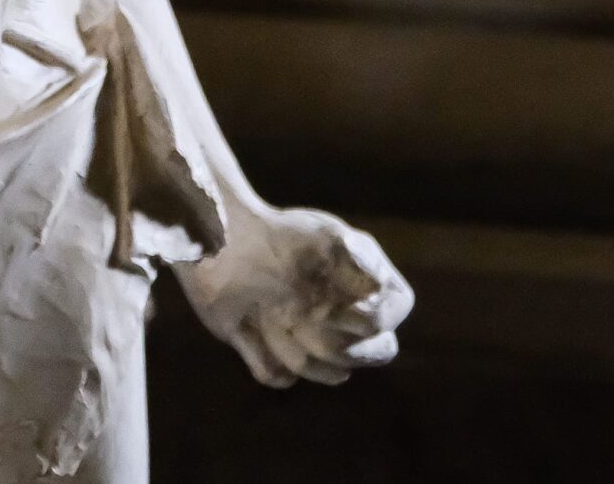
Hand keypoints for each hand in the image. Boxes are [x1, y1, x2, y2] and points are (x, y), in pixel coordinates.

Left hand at [179, 206, 412, 387]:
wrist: (218, 240)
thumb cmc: (275, 234)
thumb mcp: (326, 239)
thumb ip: (362, 271)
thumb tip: (376, 313)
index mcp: (364, 278)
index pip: (395, 312)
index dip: (370, 320)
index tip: (330, 305)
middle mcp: (347, 310)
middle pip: (377, 353)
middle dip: (333, 342)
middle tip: (296, 315)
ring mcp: (313, 335)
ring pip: (330, 373)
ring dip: (292, 345)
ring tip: (268, 310)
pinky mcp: (274, 352)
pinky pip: (280, 377)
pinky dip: (261, 354)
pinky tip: (246, 324)